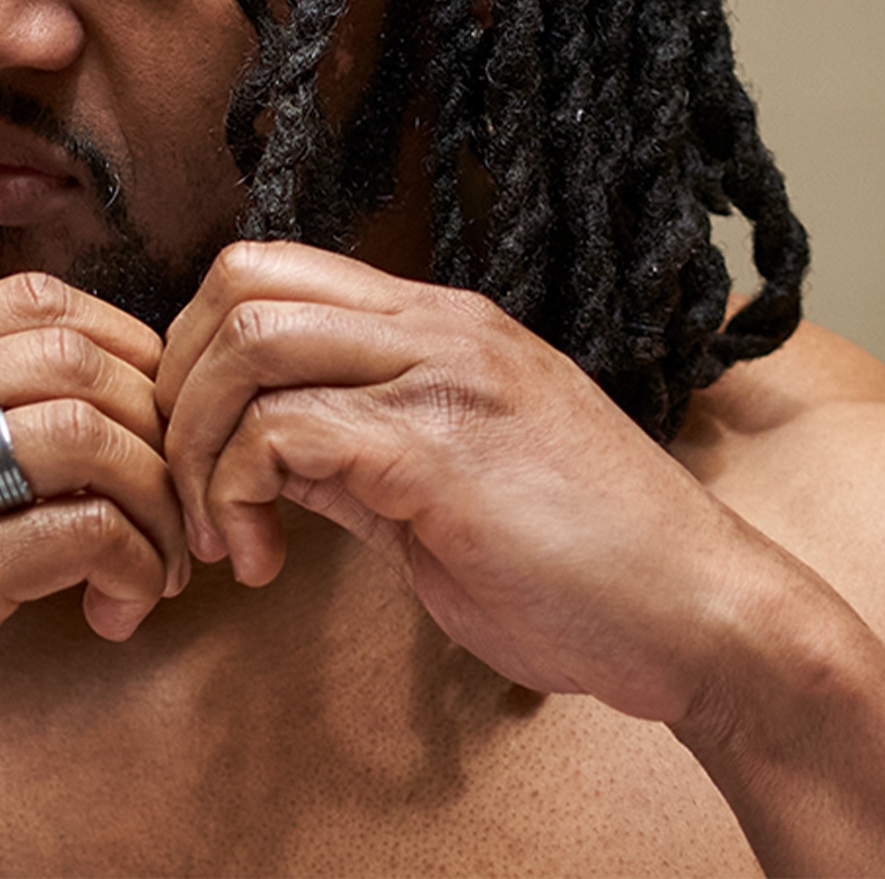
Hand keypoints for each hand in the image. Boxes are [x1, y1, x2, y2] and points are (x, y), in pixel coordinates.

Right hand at [0, 273, 187, 876]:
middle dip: (153, 422)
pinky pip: (80, 530)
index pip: (26, 300)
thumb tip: (118, 377)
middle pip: (66, 355)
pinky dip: (134, 564)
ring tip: (161, 561)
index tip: (155, 416)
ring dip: (155, 498)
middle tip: (178, 496)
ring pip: (83, 431)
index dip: (121, 345)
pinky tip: (122, 607)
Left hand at [157, 241, 775, 725]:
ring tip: (219, 537)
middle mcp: (439, 325)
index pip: (271, 268)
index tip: (200, 449)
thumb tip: (260, 455)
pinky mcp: (440, 449)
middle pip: (241, 280)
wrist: (705, 615)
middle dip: (179, 384)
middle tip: (186, 486)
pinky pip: (287, 430)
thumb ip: (357, 453)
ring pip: (252, 341)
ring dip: (198, 446)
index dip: (200, 348)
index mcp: (441, 323)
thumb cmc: (586, 563)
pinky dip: (239, 496)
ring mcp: (443, 375)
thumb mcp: (448, 487)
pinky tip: (261, 564)